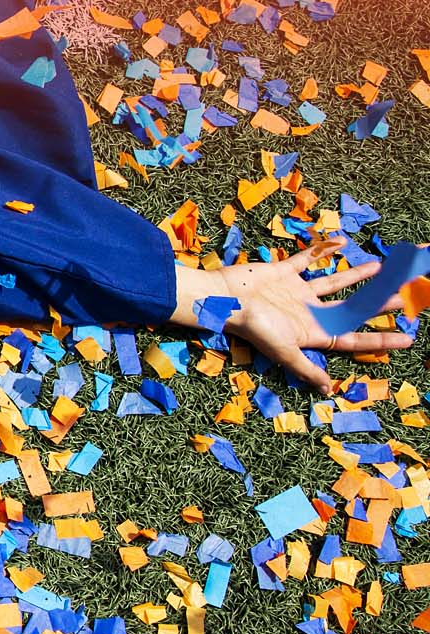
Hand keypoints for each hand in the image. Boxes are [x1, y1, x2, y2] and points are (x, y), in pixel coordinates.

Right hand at [174, 237, 413, 393]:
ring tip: (380, 269)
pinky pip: (307, 259)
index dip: (380, 339)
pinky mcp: (285, 272)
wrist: (224, 298)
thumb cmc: (254, 326)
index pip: (352, 338)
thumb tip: (328, 391)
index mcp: (311, 332)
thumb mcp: (282, 350)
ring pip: (334, 282)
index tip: (408, 339)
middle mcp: (308, 312)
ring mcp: (297, 291)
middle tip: (401, 299)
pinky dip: (322, 250)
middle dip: (376, 306)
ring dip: (357, 276)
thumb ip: (306, 368)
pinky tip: (340, 242)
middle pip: (349, 309)